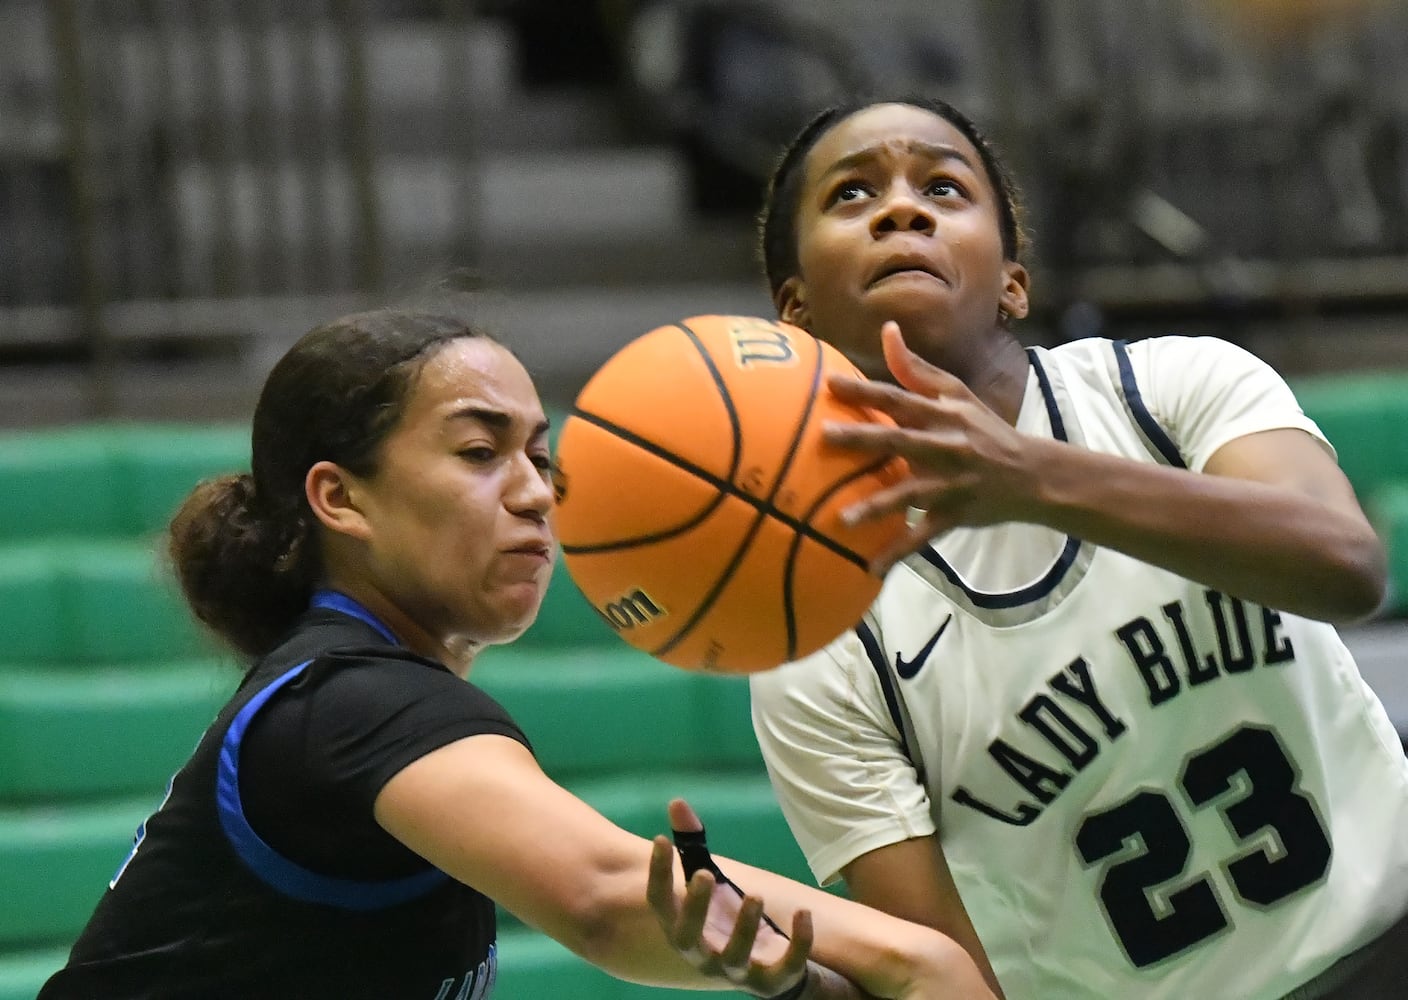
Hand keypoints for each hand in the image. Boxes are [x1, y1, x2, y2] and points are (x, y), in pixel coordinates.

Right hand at [648, 798, 813, 997]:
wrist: (768, 967)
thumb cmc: (728, 918)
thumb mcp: (711, 881)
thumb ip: (694, 845)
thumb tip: (676, 801)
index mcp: (682, 928)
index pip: (658, 904)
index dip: (657, 873)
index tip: (661, 838)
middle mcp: (702, 955)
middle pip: (686, 938)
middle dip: (694, 908)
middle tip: (704, 874)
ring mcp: (736, 972)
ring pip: (733, 959)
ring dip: (744, 926)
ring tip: (756, 894)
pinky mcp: (771, 982)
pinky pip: (784, 969)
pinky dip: (797, 943)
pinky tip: (805, 913)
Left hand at [824, 321, 1037, 572]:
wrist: (1032, 474)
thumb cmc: (985, 431)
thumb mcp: (956, 395)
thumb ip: (916, 368)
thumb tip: (887, 330)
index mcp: (942, 416)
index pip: (898, 398)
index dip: (865, 390)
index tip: (829, 383)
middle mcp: (945, 446)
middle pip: (899, 441)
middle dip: (862, 439)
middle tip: (825, 437)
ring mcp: (950, 484)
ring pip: (909, 495)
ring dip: (877, 507)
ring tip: (843, 519)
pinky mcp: (954, 516)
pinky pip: (923, 537)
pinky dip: (899, 553)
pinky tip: (871, 568)